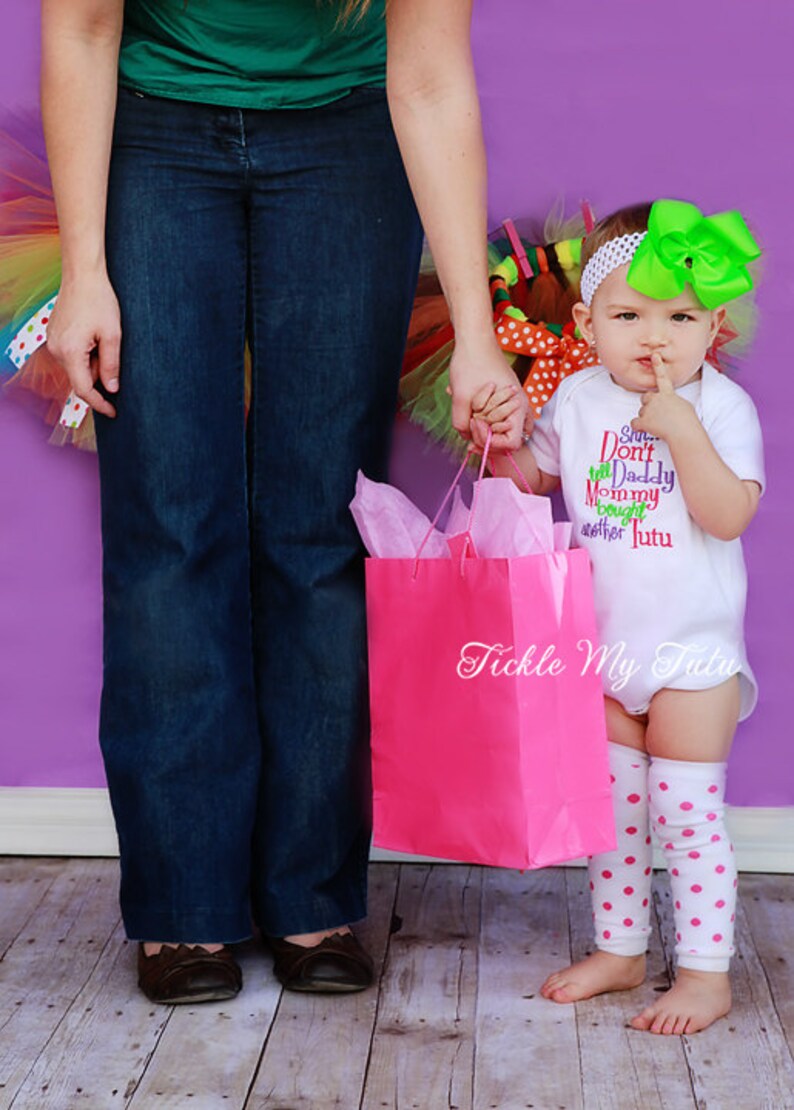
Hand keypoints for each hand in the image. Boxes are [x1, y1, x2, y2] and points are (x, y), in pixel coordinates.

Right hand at [46, 273, 121, 417]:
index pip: (84, 389)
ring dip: (92, 362)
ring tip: (102, 337)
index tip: (113, 412)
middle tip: (111, 350)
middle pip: (80, 378)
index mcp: (70, 352)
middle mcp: (56, 350)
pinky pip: (71, 355)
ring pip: (76, 367)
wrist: (82, 275)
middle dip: (98, 375)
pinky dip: (84, 354)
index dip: (100, 403)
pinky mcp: (53, 335)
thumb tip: (111, 389)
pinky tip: (93, 334)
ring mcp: (52, 342)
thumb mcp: (113, 335)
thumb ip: (111, 365)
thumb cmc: (99, 301)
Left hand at [448, 335, 527, 451]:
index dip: (492, 444)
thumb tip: (466, 438)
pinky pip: (497, 416)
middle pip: (507, 438)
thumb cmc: (471, 364)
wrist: (475, 339)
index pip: (512, 444)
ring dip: (485, 427)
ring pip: (502, 428)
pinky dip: (484, 417)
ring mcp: (514, 403)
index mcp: (517, 408)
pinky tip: (470, 407)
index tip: (475, 432)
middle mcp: (520, 407)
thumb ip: (462, 424)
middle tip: (469, 424)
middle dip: (486, 436)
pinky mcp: (506, 399)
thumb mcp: (461, 398)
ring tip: (469, 416)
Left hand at [630, 353, 697, 441]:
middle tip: (659, 414)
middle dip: (649, 404)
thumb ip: (672, 401)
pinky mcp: (644, 421)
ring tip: (660, 424)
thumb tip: (667, 406)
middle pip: (646, 398)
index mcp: (668, 394)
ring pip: (642, 411)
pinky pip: (634, 423)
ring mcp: (649, 409)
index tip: (655, 355)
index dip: (658, 365)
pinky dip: (638, 426)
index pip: (662, 377)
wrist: (684, 432)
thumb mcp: (683, 405)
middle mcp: (656, 398)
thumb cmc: (687, 421)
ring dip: (647, 417)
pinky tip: (645, 429)